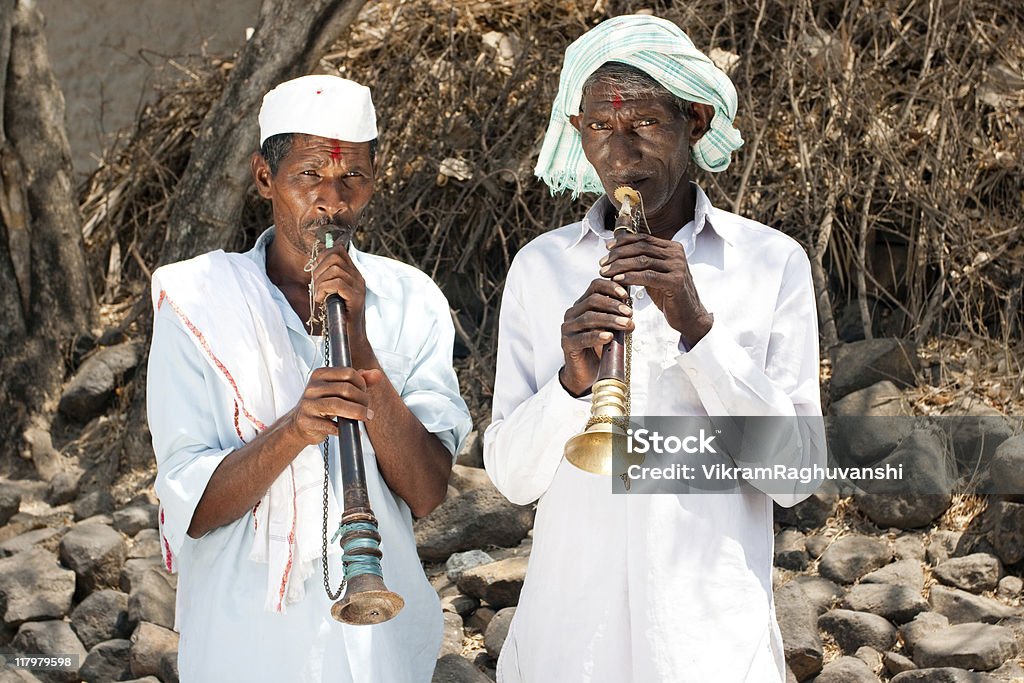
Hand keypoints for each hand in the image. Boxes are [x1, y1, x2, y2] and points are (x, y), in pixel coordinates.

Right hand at [285, 367, 383, 445]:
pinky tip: (349, 429)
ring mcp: (307, 404)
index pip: (348, 373)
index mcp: (320, 374)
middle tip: (368, 410)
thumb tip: (377, 374)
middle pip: (346, 389)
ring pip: (337, 405)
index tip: (364, 393)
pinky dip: (342, 429)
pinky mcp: (306, 421)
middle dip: (362, 400)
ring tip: (366, 417)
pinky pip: (329, 425)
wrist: (300, 425)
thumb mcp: (339, 390)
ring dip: (357, 412)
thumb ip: (359, 380)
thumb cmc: (324, 404)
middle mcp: (312, 387)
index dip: (362, 384)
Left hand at [311, 243, 376, 368]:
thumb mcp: (331, 293)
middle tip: (316, 287)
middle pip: (335, 257)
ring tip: (318, 296)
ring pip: (335, 270)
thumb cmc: (338, 318)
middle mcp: (358, 278)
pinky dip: (324, 290)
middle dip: (319, 269)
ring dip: (320, 282)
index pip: (338, 251)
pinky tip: (321, 300)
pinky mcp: (356, 298)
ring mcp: (359, 287)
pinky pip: (337, 283)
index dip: (322, 256)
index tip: (314, 272)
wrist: (351, 339)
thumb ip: (327, 279)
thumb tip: (313, 265)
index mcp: (353, 274)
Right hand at [559, 278, 632, 395]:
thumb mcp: (610, 327)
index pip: (595, 286)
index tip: (625, 294)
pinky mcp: (567, 344)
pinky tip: (609, 337)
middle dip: (613, 305)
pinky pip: (582, 338)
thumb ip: (616, 316)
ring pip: (588, 318)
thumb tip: (630, 310)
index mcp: (582, 304)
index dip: (610, 286)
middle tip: (629, 313)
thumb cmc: (599, 347)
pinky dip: (597, 336)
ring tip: (626, 325)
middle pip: (592, 301)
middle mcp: (572, 313)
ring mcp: (568, 328)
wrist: (587, 372)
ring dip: (610, 320)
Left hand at [599, 232, 712, 345]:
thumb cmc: (669, 296)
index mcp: (672, 248)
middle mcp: (677, 253)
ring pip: (642, 260)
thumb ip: (642, 262)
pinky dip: (630, 277)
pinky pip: (647, 276)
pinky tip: (617, 280)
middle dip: (618, 254)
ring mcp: (678, 266)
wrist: (689, 316)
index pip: (644, 238)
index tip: (607, 248)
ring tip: (605, 272)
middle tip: (602, 263)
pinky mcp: (675, 281)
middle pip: (641, 248)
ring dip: (620, 265)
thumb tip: (617, 252)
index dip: (623, 242)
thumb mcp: (655, 274)